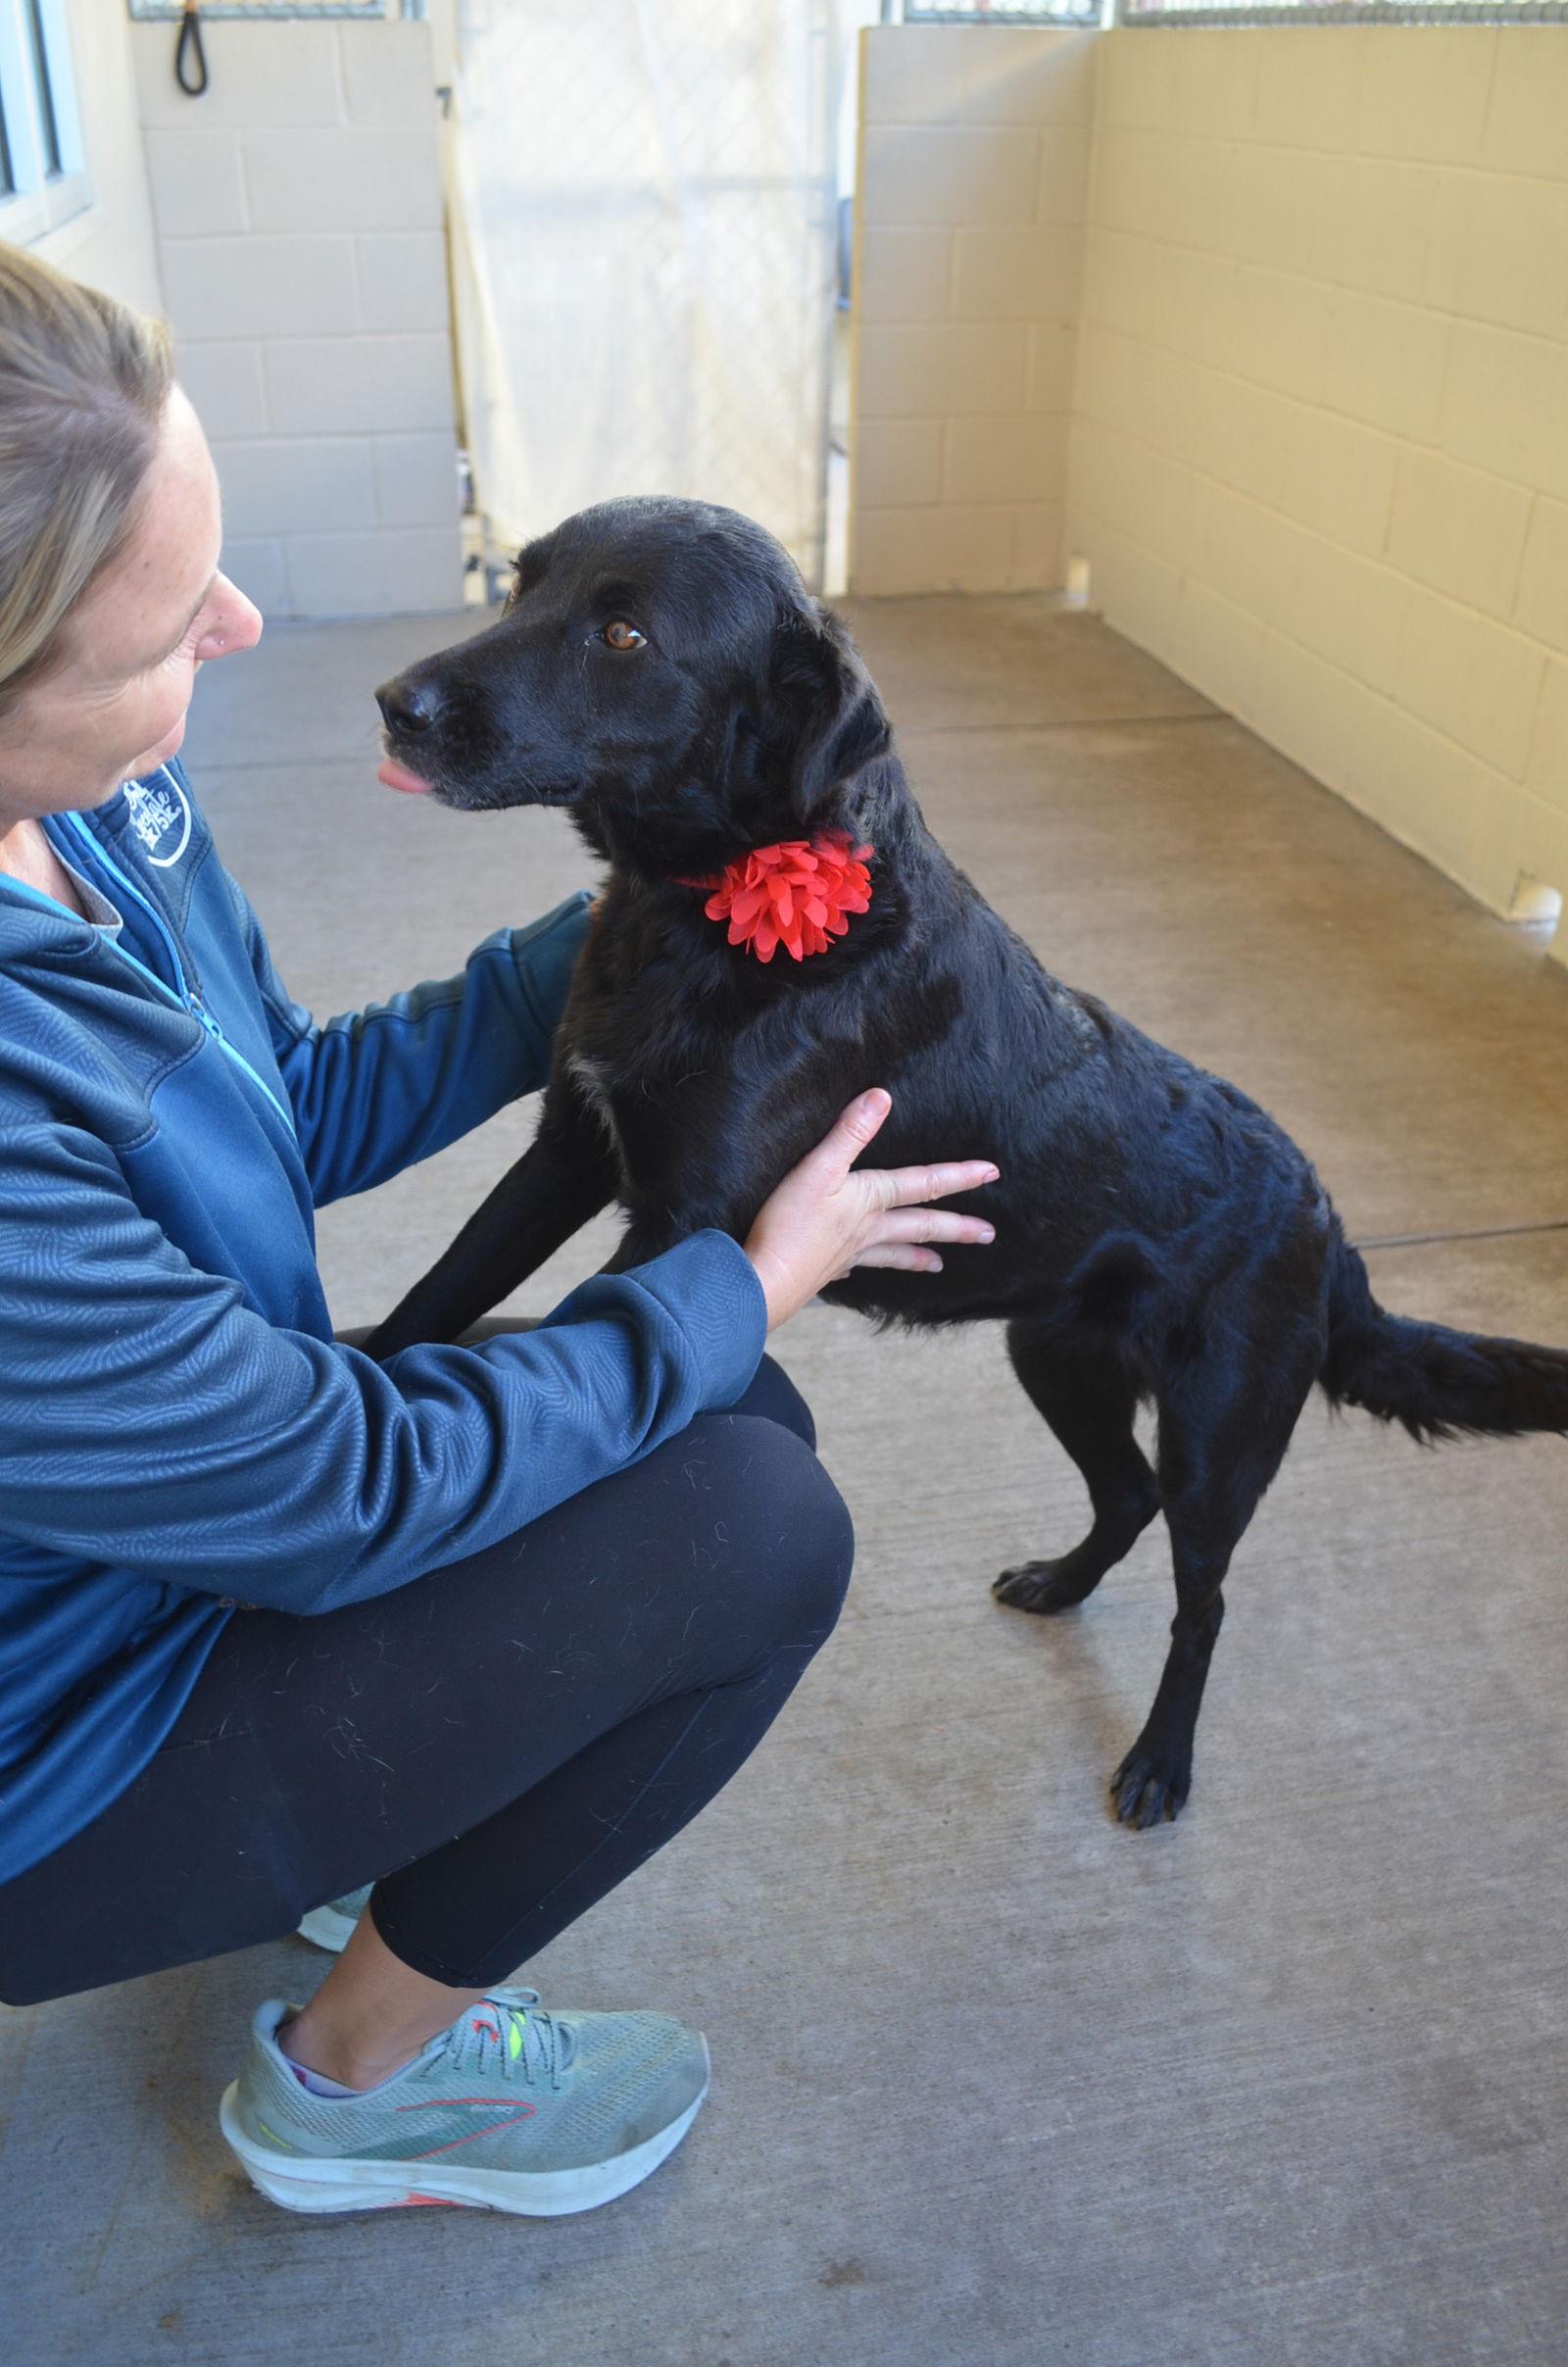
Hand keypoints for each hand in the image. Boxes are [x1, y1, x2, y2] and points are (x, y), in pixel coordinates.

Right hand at [743, 1089, 998, 1333]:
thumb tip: (882, 1096)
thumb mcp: (818, 1169)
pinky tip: (861, 1271)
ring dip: (919, 1256)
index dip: (959, 1176)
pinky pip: (856, 1268)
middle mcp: (867, 1230)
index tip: (992, 1173)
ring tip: (941, 1265)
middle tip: (988, 1234)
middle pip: (921, 1226)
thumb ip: (849, 1133)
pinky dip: (867, 1268)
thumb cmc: (788, 1225)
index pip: (924, 1184)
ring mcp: (848, 1254)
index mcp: (869, 1201)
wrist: (763, 1282)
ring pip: (893, 1253)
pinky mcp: (825, 1271)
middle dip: (957, 1228)